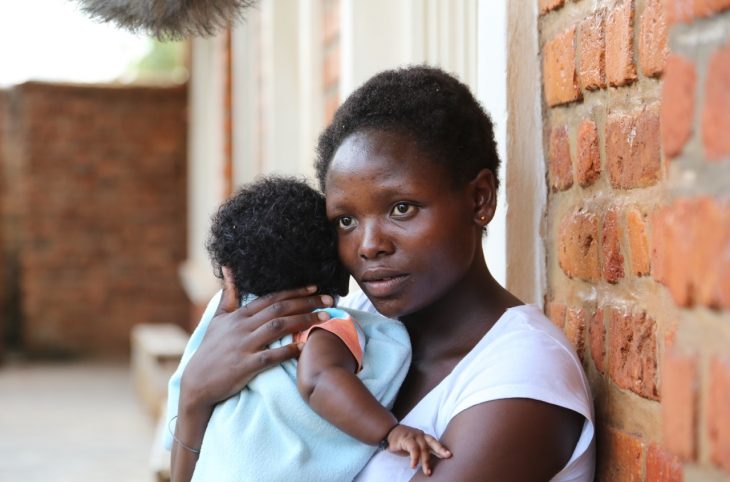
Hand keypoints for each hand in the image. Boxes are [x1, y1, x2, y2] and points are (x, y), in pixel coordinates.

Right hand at [179, 267, 334, 412]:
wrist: (196, 382)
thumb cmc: (211, 350)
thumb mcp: (218, 319)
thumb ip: (228, 294)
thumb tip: (228, 267)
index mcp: (238, 316)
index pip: (271, 298)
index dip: (294, 292)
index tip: (315, 288)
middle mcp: (242, 327)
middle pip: (279, 309)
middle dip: (306, 302)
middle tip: (330, 299)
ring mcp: (243, 346)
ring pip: (277, 327)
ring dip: (303, 320)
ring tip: (325, 317)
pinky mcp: (245, 366)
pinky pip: (270, 356)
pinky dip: (289, 350)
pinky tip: (306, 346)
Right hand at [385, 424, 451, 475]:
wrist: (389, 432)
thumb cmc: (402, 441)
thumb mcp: (414, 446)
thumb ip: (422, 451)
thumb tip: (430, 461)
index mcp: (423, 437)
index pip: (435, 443)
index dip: (442, 449)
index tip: (449, 455)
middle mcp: (420, 436)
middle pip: (433, 442)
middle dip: (441, 449)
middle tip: (448, 455)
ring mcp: (414, 436)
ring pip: (423, 448)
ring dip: (426, 461)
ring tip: (427, 472)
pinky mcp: (406, 439)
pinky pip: (413, 449)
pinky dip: (414, 458)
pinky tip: (413, 466)